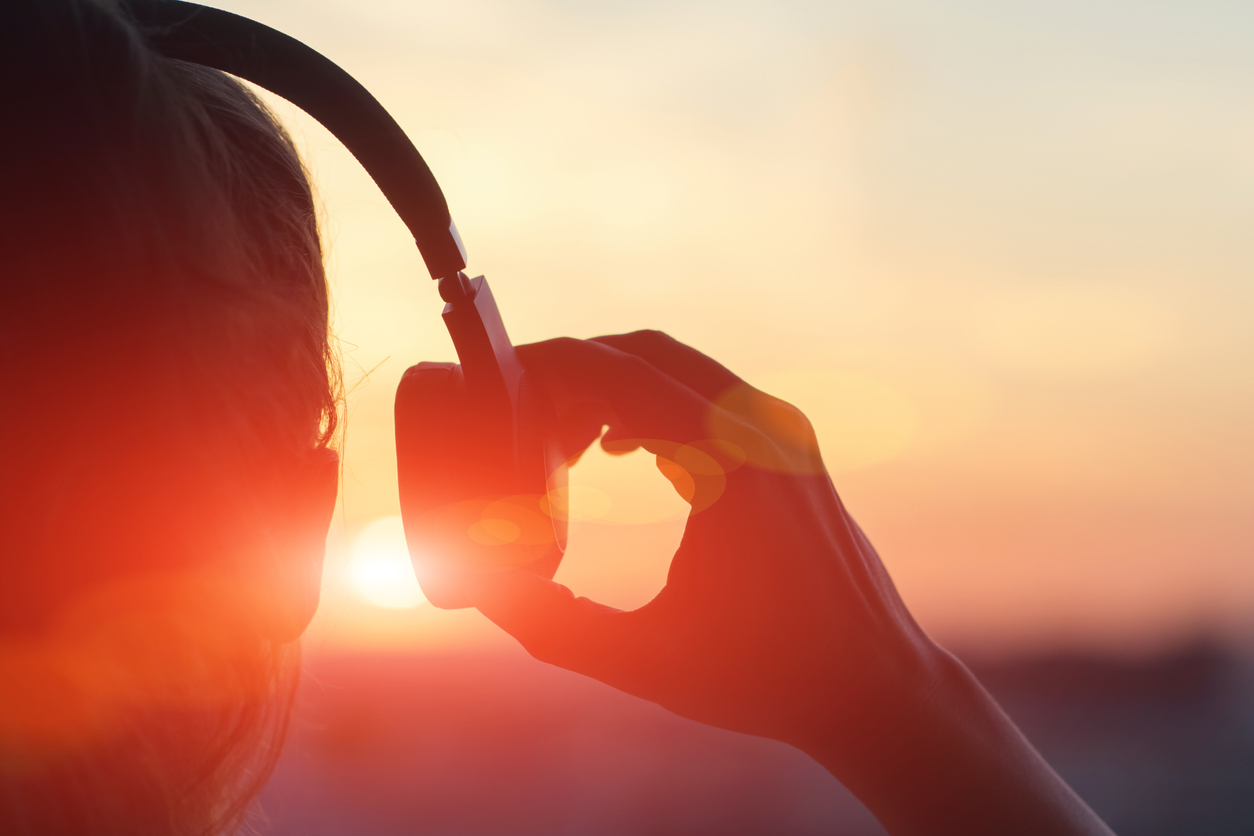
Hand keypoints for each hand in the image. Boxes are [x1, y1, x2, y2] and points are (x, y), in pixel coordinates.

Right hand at [466, 331, 1112, 835]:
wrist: (874, 687)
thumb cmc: (764, 677)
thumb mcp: (639, 658)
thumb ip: (546, 623)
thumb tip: (476, 584)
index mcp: (727, 462)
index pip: (617, 373)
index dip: (547, 369)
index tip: (495, 384)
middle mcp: (762, 428)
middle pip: (644, 354)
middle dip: (573, 370)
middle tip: (516, 413)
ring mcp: (785, 433)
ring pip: (678, 369)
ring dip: (613, 385)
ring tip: (559, 441)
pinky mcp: (794, 450)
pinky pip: (709, 398)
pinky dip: (653, 405)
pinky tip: (617, 450)